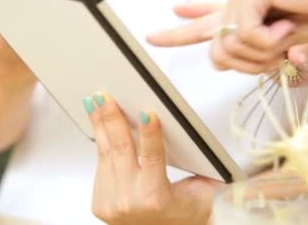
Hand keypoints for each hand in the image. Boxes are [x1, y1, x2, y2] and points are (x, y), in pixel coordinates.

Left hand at [84, 92, 223, 224]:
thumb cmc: (187, 213)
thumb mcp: (204, 194)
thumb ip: (210, 171)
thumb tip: (213, 142)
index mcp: (157, 199)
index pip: (154, 159)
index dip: (151, 134)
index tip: (148, 112)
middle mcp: (130, 202)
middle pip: (121, 150)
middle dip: (112, 119)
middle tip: (104, 95)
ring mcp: (111, 203)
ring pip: (105, 154)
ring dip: (99, 124)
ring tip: (94, 101)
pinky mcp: (99, 204)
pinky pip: (100, 165)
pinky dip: (100, 141)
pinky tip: (98, 122)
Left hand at [147, 1, 307, 75]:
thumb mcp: (287, 43)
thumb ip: (262, 54)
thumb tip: (226, 65)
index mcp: (243, 12)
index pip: (205, 23)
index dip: (179, 32)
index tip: (153, 37)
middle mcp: (236, 2)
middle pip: (216, 54)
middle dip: (247, 65)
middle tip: (277, 52)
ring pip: (231, 48)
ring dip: (265, 53)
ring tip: (288, 32)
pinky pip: (245, 35)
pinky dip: (269, 41)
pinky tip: (286, 26)